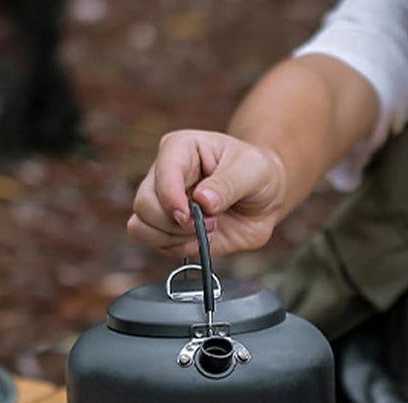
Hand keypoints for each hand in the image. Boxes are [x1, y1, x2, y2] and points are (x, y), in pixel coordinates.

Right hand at [127, 130, 287, 257]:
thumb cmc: (257, 174)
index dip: (171, 198)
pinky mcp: (169, 228)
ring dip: (175, 238)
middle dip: (176, 223)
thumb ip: (228, 184)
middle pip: (144, 204)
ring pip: (142, 226)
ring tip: (207, 230)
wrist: (265, 199)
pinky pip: (157, 245)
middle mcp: (165, 175)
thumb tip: (202, 200)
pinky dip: (179, 248)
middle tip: (211, 222)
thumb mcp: (253, 171)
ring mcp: (164, 203)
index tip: (188, 216)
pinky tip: (201, 240)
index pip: (161, 173)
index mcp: (181, 149)